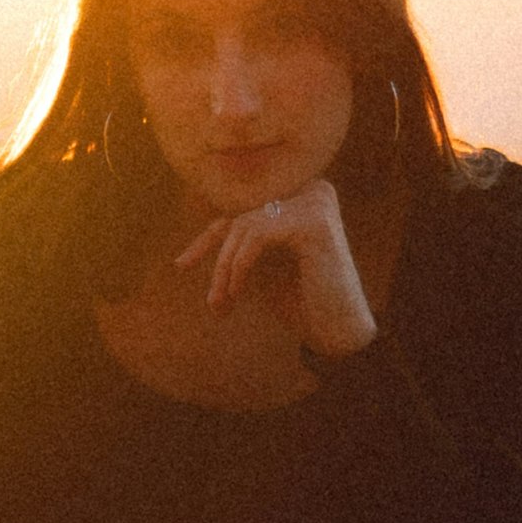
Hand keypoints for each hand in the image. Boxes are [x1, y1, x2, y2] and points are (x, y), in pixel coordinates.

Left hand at [177, 175, 377, 359]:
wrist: (340, 332)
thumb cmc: (302, 301)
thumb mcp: (262, 266)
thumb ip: (239, 242)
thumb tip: (196, 239)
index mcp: (304, 195)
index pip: (244, 210)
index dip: (208, 240)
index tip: (181, 265)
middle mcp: (314, 190)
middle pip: (241, 216)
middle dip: (217, 260)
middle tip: (212, 303)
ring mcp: (316, 202)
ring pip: (245, 226)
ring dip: (225, 269)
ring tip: (221, 304)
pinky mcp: (314, 221)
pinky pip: (257, 235)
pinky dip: (239, 265)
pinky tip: (235, 292)